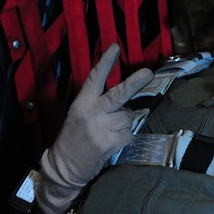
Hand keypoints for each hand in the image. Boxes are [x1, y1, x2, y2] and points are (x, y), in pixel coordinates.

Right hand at [35, 43, 152, 213]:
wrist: (65, 166)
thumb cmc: (74, 138)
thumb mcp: (79, 114)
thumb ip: (97, 103)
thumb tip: (124, 99)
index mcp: (82, 102)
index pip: (95, 77)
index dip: (106, 61)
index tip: (115, 47)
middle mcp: (92, 112)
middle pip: (119, 94)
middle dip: (135, 82)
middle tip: (148, 72)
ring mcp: (102, 128)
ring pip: (128, 116)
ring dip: (124, 122)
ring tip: (109, 130)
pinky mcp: (110, 143)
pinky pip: (129, 134)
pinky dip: (125, 137)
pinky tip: (112, 141)